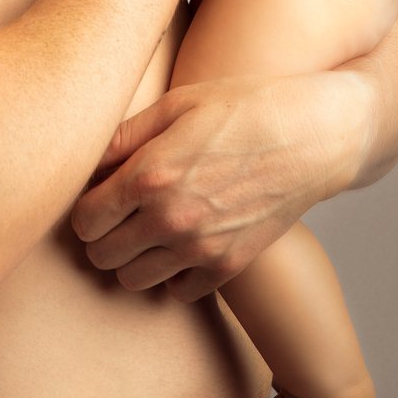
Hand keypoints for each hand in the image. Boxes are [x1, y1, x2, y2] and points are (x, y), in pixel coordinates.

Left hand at [71, 74, 339, 298]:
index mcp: (150, 175)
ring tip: (146, 229)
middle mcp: (171, 219)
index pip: (84, 220)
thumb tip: (84, 162)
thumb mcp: (178, 104)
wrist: (314, 135)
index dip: (85, 207)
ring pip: (132, 281)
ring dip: (132, 258)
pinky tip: (181, 242)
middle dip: (101, 234)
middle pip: (101, 256)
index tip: (98, 195)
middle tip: (118, 213)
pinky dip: (172, 274)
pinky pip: (177, 293)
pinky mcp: (229, 265)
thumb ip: (124, 136)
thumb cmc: (244, 107)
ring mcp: (201, 248)